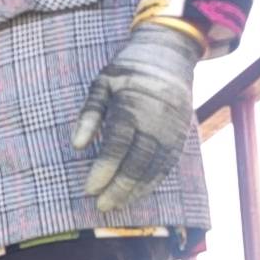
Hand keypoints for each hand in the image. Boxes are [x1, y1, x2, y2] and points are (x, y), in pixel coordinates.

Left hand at [72, 23, 205, 212]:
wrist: (170, 53)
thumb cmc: (128, 70)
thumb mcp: (101, 83)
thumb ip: (89, 114)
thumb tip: (77, 146)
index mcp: (133, 105)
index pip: (117, 145)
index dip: (103, 170)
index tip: (89, 189)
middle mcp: (156, 119)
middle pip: (138, 161)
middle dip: (118, 187)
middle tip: (101, 206)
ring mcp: (173, 128)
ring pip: (155, 167)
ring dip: (135, 190)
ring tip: (116, 205)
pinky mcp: (182, 134)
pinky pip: (168, 163)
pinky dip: (153, 182)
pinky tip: (137, 194)